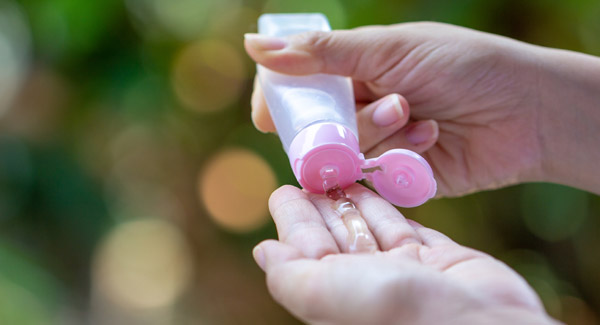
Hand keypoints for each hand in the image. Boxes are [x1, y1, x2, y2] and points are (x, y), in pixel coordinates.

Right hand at [245, 22, 599, 195]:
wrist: (522, 110)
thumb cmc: (461, 65)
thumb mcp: (389, 48)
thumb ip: (321, 54)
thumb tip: (253, 48)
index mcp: (356, 69)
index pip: (298, 87)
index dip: (280, 101)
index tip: (269, 115)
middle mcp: (362, 107)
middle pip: (316, 126)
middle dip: (344, 119)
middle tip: (389, 104)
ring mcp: (379, 142)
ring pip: (344, 151)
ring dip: (378, 132)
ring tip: (416, 112)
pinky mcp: (397, 175)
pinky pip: (373, 174)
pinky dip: (399, 155)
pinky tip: (430, 136)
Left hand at [253, 184, 557, 323]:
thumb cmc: (395, 311)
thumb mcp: (323, 294)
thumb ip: (290, 275)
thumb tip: (262, 252)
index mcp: (337, 295)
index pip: (306, 248)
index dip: (293, 218)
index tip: (283, 188)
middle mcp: (369, 285)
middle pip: (337, 235)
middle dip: (322, 203)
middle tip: (312, 168)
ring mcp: (406, 273)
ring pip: (371, 228)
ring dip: (353, 201)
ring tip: (339, 169)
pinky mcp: (440, 261)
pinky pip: (407, 227)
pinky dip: (389, 208)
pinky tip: (375, 188)